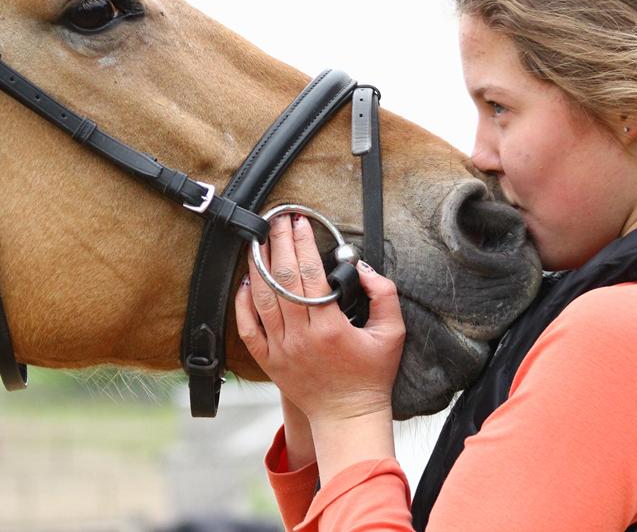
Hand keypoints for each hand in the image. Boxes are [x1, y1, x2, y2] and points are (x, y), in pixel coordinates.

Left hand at [234, 213, 405, 427]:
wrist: (347, 417)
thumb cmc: (370, 376)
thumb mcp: (392, 334)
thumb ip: (384, 295)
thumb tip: (362, 269)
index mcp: (330, 328)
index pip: (310, 274)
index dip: (302, 243)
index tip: (300, 222)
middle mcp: (301, 337)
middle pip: (282, 279)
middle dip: (279, 243)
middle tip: (277, 219)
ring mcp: (280, 349)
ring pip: (262, 299)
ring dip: (258, 266)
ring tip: (259, 240)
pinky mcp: (268, 361)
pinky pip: (248, 327)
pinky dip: (243, 302)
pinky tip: (246, 281)